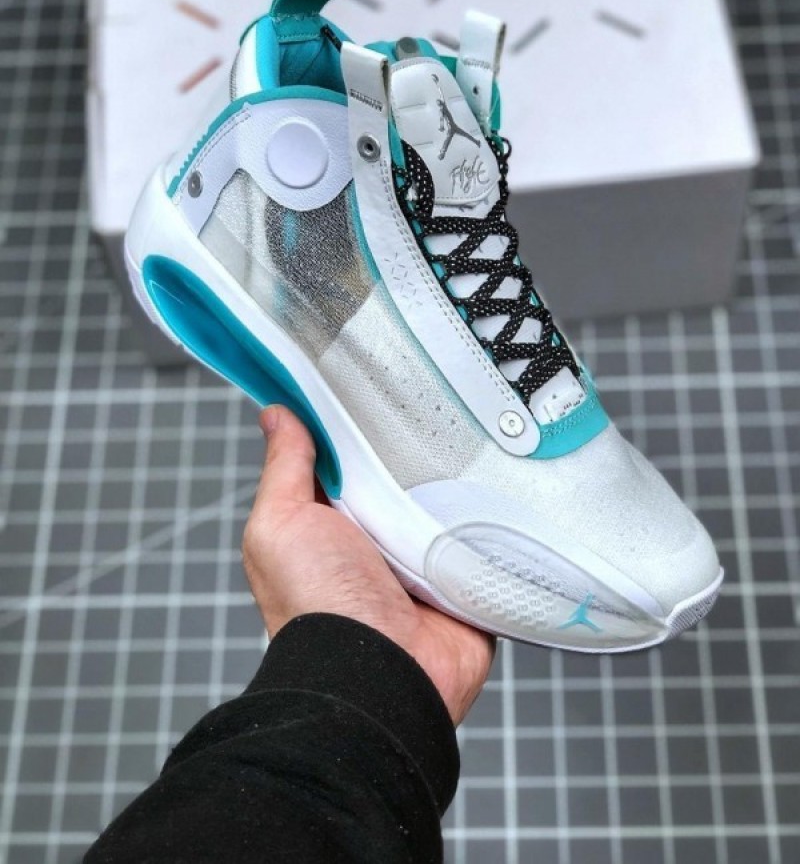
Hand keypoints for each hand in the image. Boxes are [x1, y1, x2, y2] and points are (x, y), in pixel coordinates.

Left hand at [242, 405, 495, 724]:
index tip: (371, 380)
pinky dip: (493, 514)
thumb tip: (277, 416)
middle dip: (414, 445)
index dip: (354, 423)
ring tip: (472, 438)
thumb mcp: (280, 523)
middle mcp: (379, 539)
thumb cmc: (315, 605)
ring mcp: (425, 558)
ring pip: (448, 498)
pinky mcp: (467, 576)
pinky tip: (500, 483)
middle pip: (402, 472)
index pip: (347, 458)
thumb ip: (284, 469)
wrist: (381, 673)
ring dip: (456, 479)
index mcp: (332, 523)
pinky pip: (488, 533)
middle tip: (431, 403)